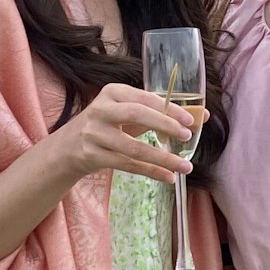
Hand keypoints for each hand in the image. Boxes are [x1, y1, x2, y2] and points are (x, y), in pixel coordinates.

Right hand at [56, 83, 199, 186]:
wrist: (67, 147)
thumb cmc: (107, 126)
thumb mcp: (127, 114)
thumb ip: (160, 113)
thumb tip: (202, 116)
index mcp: (113, 92)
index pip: (145, 98)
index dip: (169, 108)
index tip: (191, 119)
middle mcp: (101, 110)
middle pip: (136, 114)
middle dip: (165, 125)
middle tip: (186, 136)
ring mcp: (94, 134)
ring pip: (133, 147)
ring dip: (162, 158)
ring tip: (185, 167)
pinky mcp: (91, 155)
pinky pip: (127, 165)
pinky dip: (151, 171)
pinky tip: (168, 177)